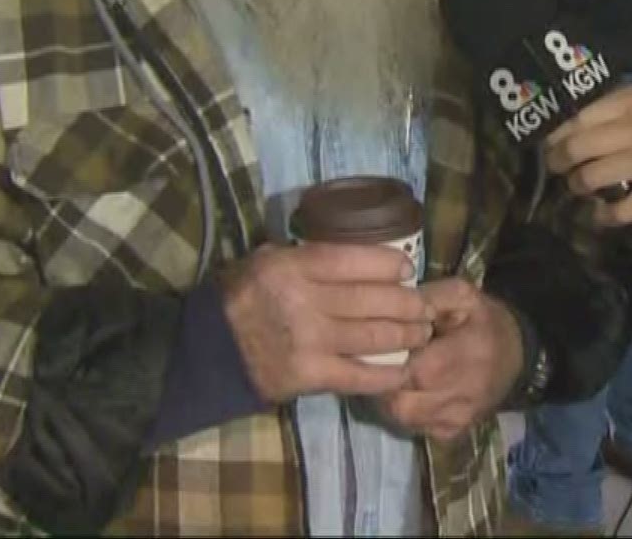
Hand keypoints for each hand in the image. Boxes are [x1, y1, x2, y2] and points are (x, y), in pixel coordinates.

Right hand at [221, 242, 434, 404]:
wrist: (208, 351)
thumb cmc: (239, 298)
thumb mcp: (266, 260)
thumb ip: (307, 256)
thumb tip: (359, 255)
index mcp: (292, 267)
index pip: (353, 260)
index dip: (388, 264)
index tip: (407, 269)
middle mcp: (303, 302)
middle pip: (373, 300)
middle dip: (408, 304)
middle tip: (424, 307)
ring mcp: (308, 342)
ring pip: (374, 336)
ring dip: (406, 336)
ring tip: (420, 333)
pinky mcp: (309, 376)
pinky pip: (359, 375)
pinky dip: (386, 373)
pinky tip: (403, 369)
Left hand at [377, 278, 522, 442]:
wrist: (517, 356)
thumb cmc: (485, 322)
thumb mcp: (463, 296)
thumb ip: (429, 297)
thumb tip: (395, 304)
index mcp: (466, 356)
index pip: (412, 370)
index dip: (391, 357)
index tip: (385, 342)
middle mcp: (462, 397)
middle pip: (401, 399)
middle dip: (385, 378)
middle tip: (384, 358)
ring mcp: (456, 419)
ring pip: (402, 416)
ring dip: (391, 395)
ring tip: (395, 372)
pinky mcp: (451, 432)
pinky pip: (414, 427)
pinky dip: (405, 409)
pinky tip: (411, 389)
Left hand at [544, 84, 631, 226]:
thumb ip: (619, 103)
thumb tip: (580, 119)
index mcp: (630, 102)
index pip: (577, 119)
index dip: (557, 136)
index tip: (550, 146)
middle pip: (577, 148)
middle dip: (558, 163)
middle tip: (557, 170)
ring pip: (591, 178)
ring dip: (578, 187)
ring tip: (579, 190)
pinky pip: (621, 209)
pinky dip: (604, 216)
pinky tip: (599, 215)